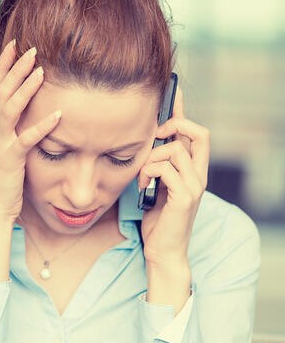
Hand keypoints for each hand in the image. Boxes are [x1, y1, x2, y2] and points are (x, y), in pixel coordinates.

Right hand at [0, 40, 60, 225]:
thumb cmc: (3, 177)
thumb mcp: (4, 145)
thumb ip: (10, 126)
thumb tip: (22, 107)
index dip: (3, 64)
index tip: (14, 44)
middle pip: (1, 90)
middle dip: (15, 68)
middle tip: (31, 48)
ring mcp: (0, 143)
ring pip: (10, 108)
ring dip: (25, 88)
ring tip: (41, 70)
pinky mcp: (10, 160)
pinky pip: (26, 140)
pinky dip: (42, 126)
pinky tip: (58, 115)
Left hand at [137, 88, 209, 267]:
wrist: (162, 249)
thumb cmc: (157, 217)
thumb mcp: (155, 184)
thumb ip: (156, 164)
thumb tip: (143, 140)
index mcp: (193, 169)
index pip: (195, 132)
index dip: (183, 111)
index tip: (171, 92)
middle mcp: (200, 174)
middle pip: (198, 132)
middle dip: (173, 126)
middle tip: (153, 135)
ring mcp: (195, 185)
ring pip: (175, 149)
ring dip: (151, 159)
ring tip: (143, 176)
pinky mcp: (185, 196)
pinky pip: (165, 168)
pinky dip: (148, 173)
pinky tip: (144, 187)